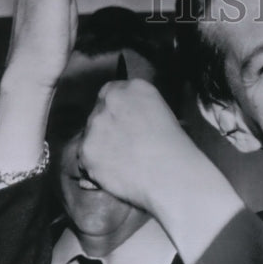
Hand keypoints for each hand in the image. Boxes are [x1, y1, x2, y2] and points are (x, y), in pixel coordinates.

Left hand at [78, 78, 200, 210]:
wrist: (171, 175)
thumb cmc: (177, 151)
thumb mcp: (166, 116)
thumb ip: (141, 111)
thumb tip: (131, 123)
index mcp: (135, 88)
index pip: (111, 92)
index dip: (115, 111)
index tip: (120, 124)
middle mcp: (111, 100)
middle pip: (97, 113)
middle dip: (106, 129)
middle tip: (123, 147)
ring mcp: (95, 125)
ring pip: (89, 136)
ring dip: (100, 148)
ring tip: (122, 164)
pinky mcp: (86, 150)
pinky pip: (85, 159)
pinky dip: (96, 167)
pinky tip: (115, 173)